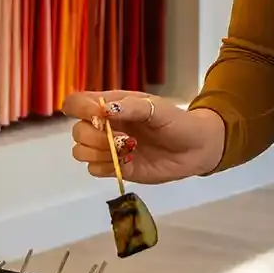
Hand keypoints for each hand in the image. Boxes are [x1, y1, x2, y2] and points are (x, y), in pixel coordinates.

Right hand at [61, 91, 225, 184]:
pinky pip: (93, 170)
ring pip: (80, 151)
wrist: (196, 148)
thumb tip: (102, 110)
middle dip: (93, 136)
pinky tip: (127, 161)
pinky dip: (106, 166)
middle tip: (121, 137)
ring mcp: (110, 148)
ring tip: (125, 150)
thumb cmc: (177, 122)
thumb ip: (131, 107)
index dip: (78, 108)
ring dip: (98, 152)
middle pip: (77, 130)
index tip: (97, 116)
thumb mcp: (157, 108)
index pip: (77, 102)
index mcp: (113, 105)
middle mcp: (106, 126)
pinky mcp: (116, 167)